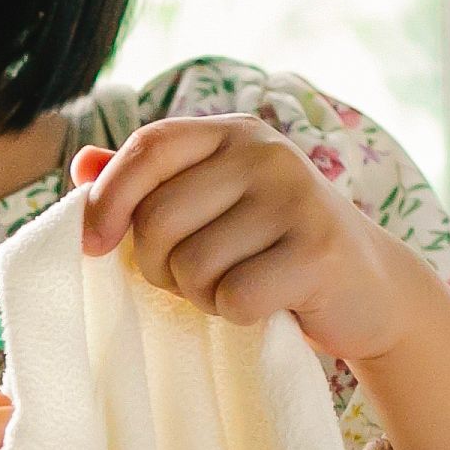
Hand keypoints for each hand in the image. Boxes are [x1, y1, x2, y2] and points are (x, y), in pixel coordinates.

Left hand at [75, 117, 449, 449]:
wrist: (369, 289)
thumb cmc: (273, 248)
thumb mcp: (215, 206)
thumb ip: (151, 183)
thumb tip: (79, 164)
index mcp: (233, 135)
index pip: (148, 148)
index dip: (107, 199)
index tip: (92, 246)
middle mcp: (266, 154)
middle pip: (159, 219)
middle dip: (157, 267)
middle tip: (193, 279)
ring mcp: (296, 199)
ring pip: (193, 265)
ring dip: (201, 294)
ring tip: (236, 285)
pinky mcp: (317, 251)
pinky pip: (233, 297)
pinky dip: (235, 315)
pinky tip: (264, 303)